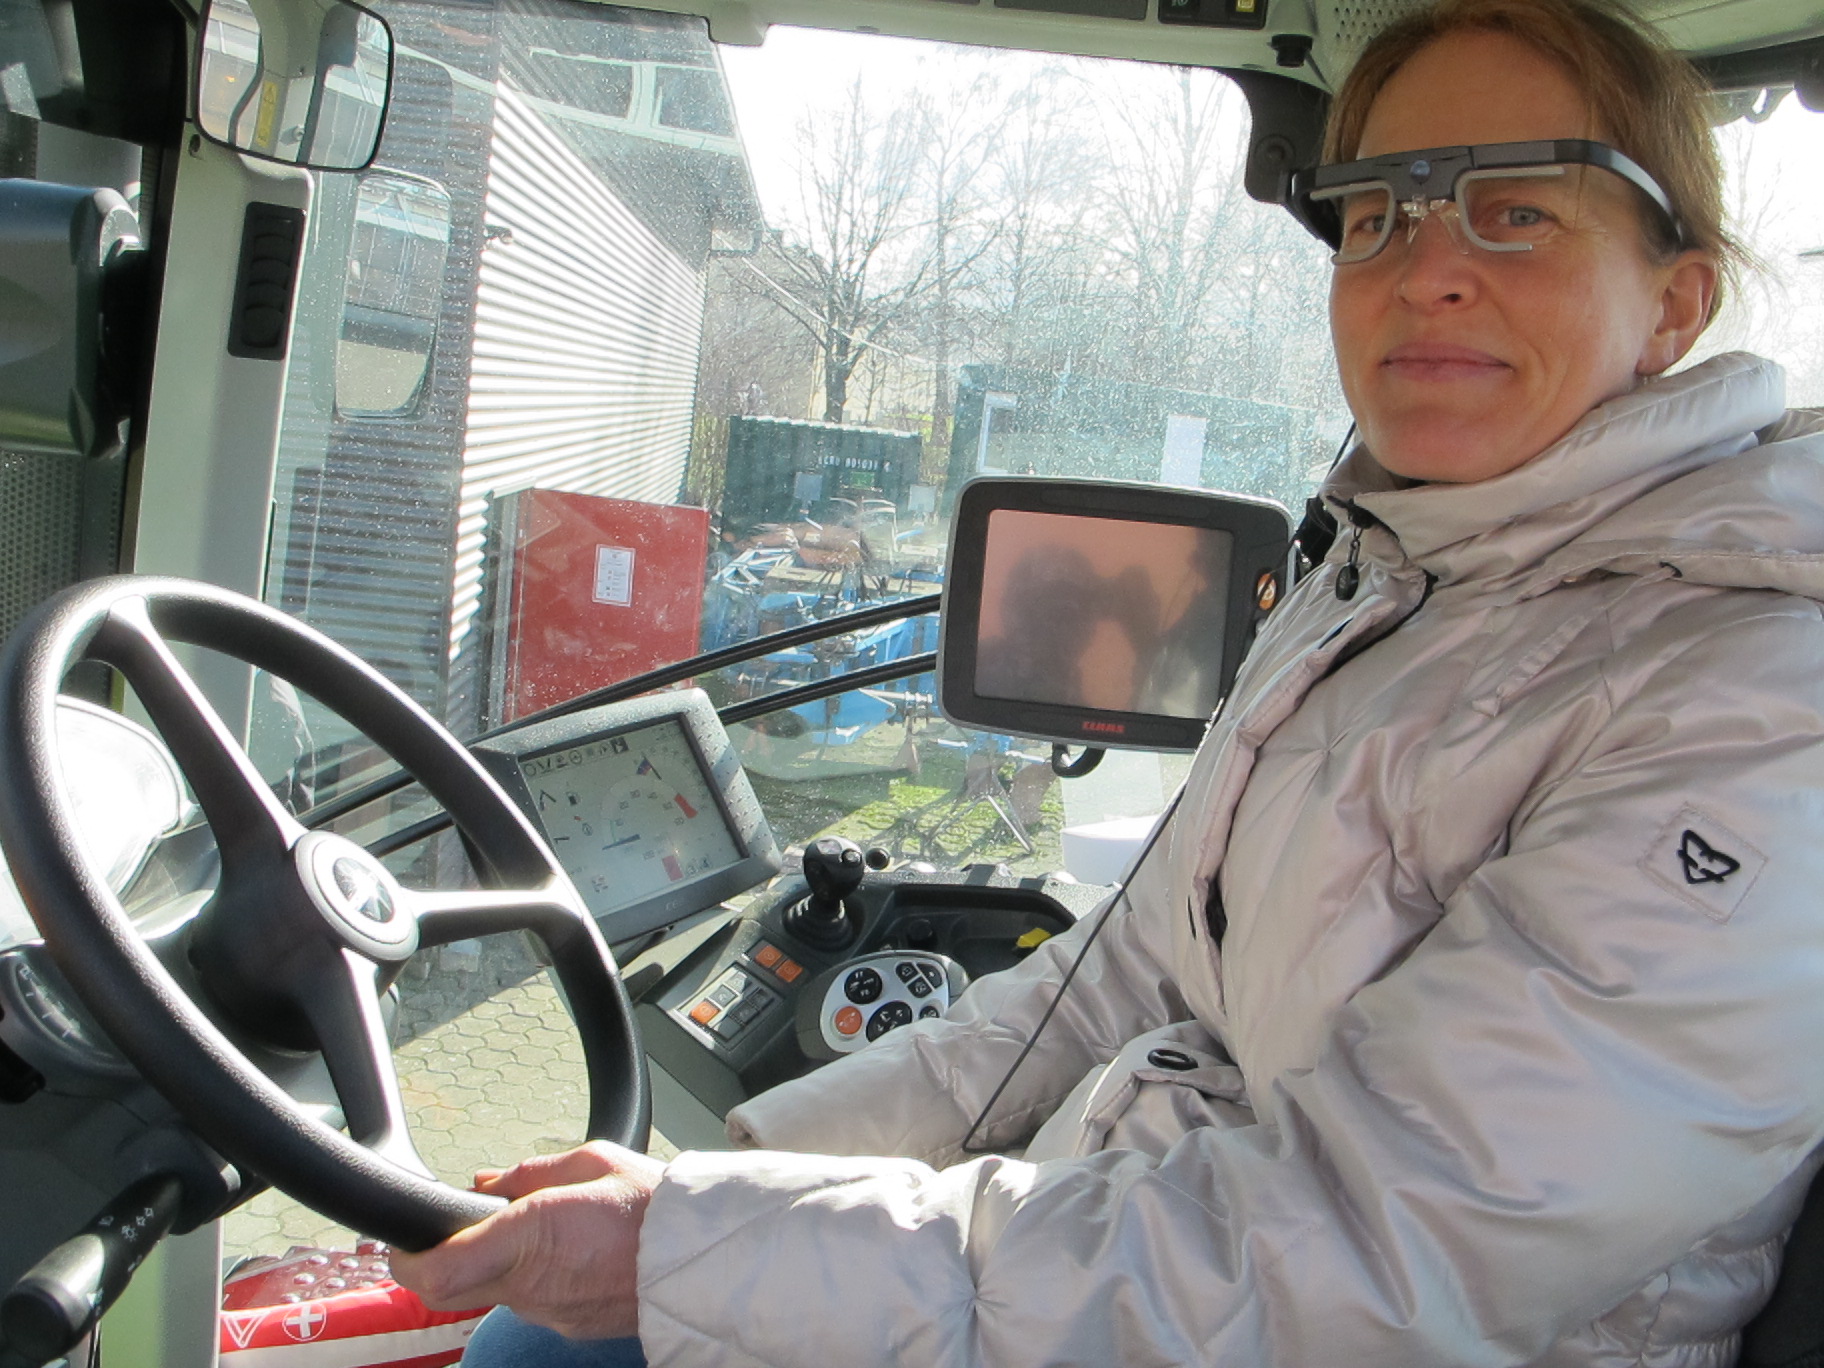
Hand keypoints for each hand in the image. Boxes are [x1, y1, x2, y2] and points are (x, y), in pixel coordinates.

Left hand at [389, 1141, 664, 1339]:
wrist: (709, 1258)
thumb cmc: (656, 1207)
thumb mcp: (591, 1162)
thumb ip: (527, 1174)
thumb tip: (486, 1183)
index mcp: (531, 1236)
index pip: (438, 1270)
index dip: (408, 1257)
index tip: (404, 1239)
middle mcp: (532, 1285)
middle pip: (452, 1289)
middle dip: (445, 1260)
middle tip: (462, 1228)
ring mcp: (549, 1312)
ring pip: (496, 1292)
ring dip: (503, 1263)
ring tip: (547, 1229)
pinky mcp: (569, 1326)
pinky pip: (533, 1301)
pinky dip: (538, 1277)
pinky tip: (573, 1251)